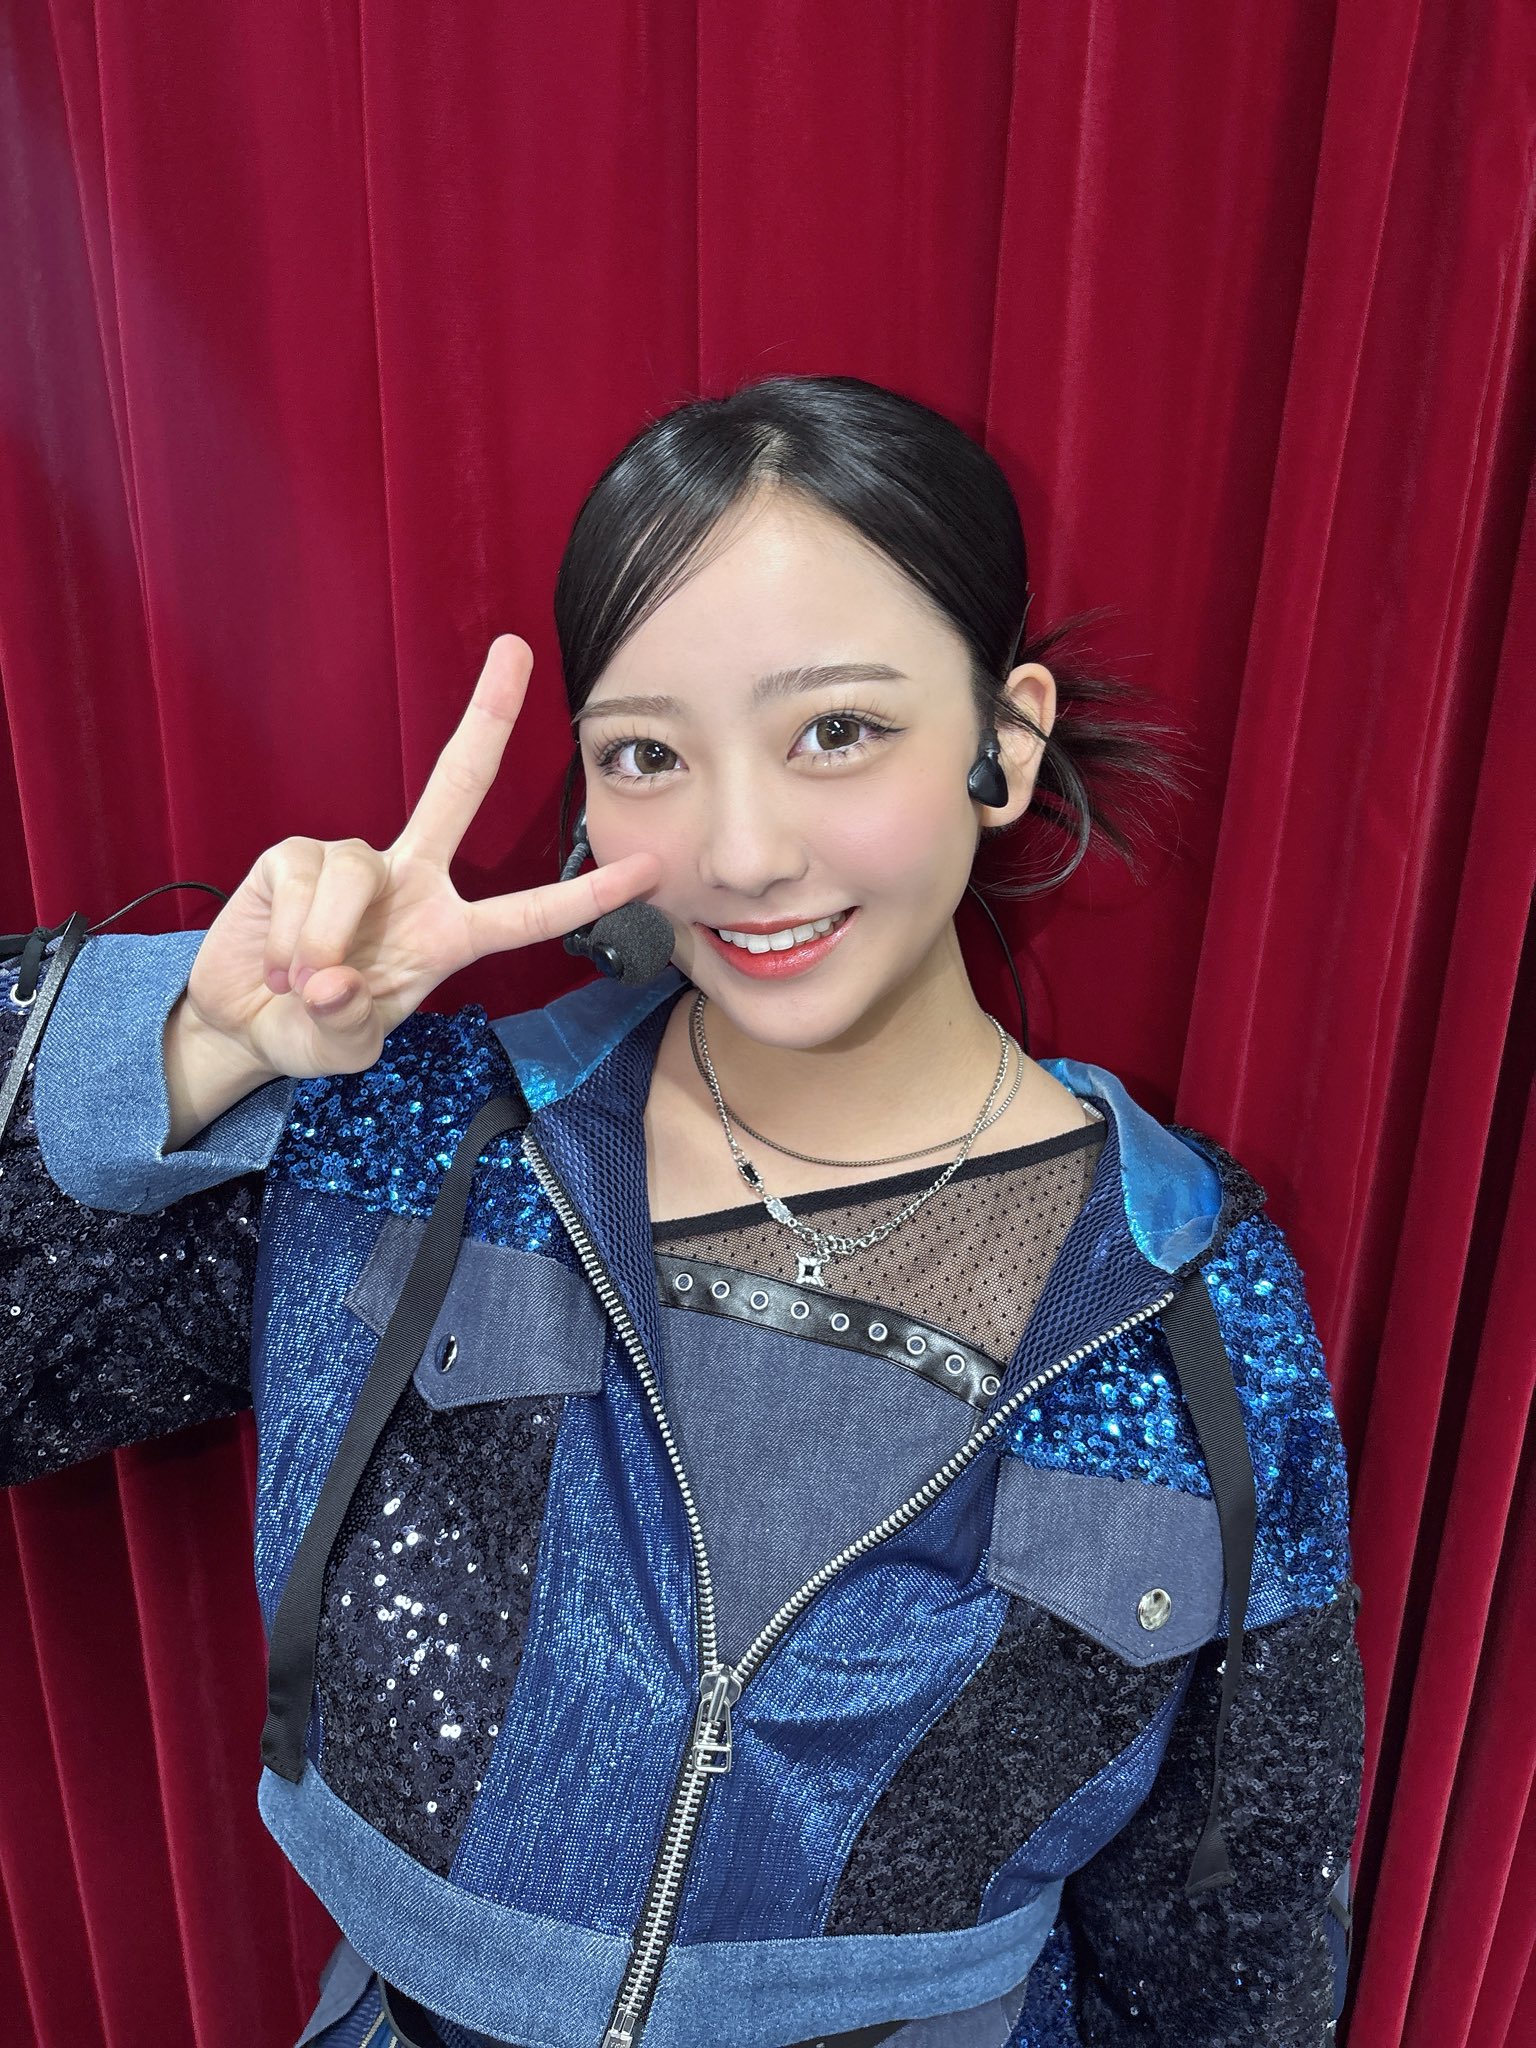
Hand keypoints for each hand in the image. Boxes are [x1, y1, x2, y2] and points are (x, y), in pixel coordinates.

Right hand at [176, 635, 661, 1084]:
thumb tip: (333, 984)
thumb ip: (348, 1028)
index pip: (530, 912)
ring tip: (301, 986)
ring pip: (354, 874)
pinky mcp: (291, 855)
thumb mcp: (343, 1050)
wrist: (245, 1025)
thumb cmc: (314, 1031)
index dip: (588, 894)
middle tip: (515, 650)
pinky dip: (288, 938)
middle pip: (456, 784)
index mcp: (448, 934)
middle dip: (486, 716)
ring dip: (322, 943)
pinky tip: (277, 966)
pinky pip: (303, 880)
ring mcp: (351, 863)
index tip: (648, 869)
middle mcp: (410, 882)